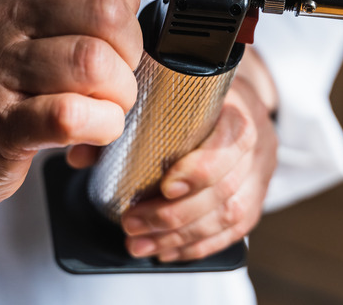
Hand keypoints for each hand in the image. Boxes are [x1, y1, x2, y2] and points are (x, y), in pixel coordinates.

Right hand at [0, 0, 143, 211]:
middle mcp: (4, 19)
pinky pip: (70, 115)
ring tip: (109, 104)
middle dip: (131, 50)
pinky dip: (102, 125)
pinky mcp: (1, 124)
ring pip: (93, 63)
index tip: (121, 25)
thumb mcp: (35, 18)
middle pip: (104, 12)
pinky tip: (96, 128)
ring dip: (120, 93)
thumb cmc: (5, 80)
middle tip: (120, 74)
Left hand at [119, 49, 278, 261]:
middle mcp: (257, 140)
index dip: (201, 168)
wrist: (237, 99)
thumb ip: (124, 122)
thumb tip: (81, 155)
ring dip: (180, 235)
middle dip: (174, 214)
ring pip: (230, 214)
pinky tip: (167, 249)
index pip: (232, 139)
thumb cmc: (198, 96)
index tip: (165, 186)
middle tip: (133, 222)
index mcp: (237, 107)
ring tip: (140, 243)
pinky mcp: (257, 197)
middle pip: (225, 187)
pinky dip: (198, 245)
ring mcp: (261, 172)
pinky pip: (234, 232)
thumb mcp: (167, 94)